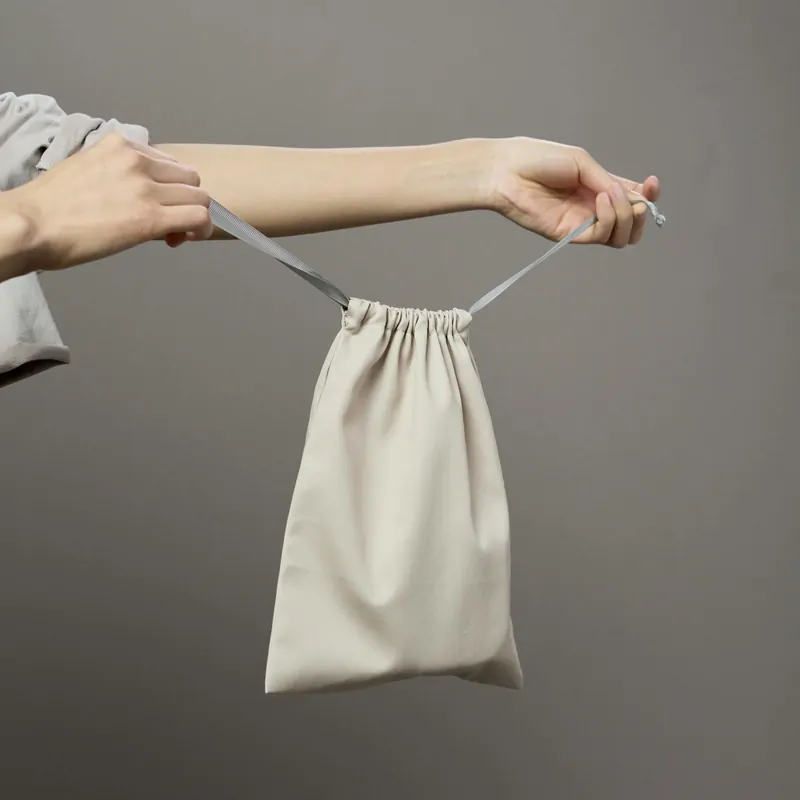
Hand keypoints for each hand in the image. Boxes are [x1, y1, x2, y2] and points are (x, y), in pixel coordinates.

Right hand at [5, 133, 213, 272]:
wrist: (33, 225)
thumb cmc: (53, 207)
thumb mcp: (89, 171)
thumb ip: (121, 176)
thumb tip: (145, 197)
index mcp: (120, 145)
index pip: (168, 164)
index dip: (170, 188)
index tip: (158, 206)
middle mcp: (136, 160)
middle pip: (190, 179)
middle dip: (184, 202)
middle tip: (169, 224)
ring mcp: (145, 187)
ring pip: (200, 198)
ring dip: (194, 218)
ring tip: (173, 234)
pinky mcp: (150, 216)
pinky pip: (198, 217)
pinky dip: (199, 229)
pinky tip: (181, 239)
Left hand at [487, 137, 660, 246]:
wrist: (507, 171)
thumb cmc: (538, 159)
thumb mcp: (582, 163)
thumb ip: (606, 180)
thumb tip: (633, 197)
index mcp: (597, 188)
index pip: (631, 200)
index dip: (647, 196)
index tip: (652, 185)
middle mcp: (592, 209)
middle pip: (630, 226)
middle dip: (640, 214)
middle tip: (637, 200)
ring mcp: (581, 223)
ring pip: (619, 237)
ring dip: (626, 216)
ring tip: (610, 196)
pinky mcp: (568, 235)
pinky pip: (600, 236)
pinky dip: (608, 219)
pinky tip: (600, 201)